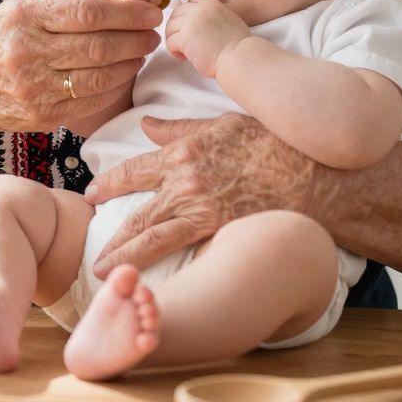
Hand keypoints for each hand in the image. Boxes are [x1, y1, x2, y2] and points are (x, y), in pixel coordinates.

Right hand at [0, 0, 162, 137]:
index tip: (150, 12)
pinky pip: (91, 100)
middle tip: (153, 33)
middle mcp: (27, 51)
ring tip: (141, 51)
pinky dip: (115, 86)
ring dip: (130, 63)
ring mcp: (34, 87)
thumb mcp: (25, 6)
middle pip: (99, 46)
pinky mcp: (42, 115)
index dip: (127, 13)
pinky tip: (123, 73)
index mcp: (25, 16)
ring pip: (100, 76)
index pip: (88, 13)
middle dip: (136, 38)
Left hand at [81, 113, 315, 277]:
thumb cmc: (271, 142)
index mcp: (181, 151)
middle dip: (112, 236)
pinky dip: (158, 264)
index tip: (90, 194)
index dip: (107, 184)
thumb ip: (179, 128)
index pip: (132, 171)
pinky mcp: (218, 229)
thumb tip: (146, 123)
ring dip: (124, 257)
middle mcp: (183, 180)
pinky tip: (147, 278)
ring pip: (150, 237)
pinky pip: (180, 250)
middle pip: (136, 213)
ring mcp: (199, 207)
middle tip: (94, 252)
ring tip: (106, 274)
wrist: (311, 170)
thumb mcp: (222, 123)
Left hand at [164, 0, 251, 78]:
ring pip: (170, 27)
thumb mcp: (227, 18)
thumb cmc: (236, 44)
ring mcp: (191, 23)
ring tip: (183, 50)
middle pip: (176, 12)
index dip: (184, 12)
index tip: (186, 25)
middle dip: (176, 27)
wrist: (239, 57)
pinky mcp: (185, 38)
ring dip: (173, 39)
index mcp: (211, 4)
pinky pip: (170, 42)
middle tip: (182, 40)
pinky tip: (183, 57)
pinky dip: (174, 51)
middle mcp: (200, 10)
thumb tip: (195, 18)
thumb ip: (211, 14)